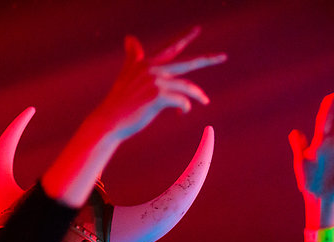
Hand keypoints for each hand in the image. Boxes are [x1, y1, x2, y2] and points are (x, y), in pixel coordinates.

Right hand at [91, 26, 225, 141]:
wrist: (109, 120)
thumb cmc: (119, 101)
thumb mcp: (126, 75)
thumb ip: (132, 56)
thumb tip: (129, 37)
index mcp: (147, 64)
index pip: (171, 49)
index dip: (185, 38)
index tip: (198, 29)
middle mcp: (153, 69)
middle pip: (187, 63)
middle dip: (207, 59)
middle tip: (224, 56)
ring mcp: (156, 82)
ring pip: (187, 87)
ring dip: (197, 95)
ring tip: (205, 101)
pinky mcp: (158, 97)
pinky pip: (182, 101)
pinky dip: (185, 108)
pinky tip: (181, 113)